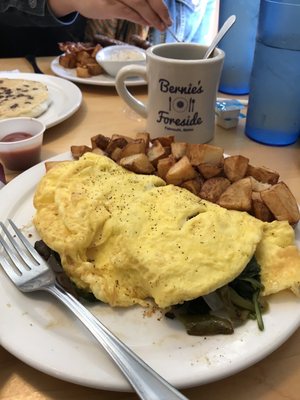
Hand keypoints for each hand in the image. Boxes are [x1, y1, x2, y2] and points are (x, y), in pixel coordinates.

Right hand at [49, 0, 171, 30]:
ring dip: (153, 17)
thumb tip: (152, 11)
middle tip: (168, 22)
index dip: (161, 3)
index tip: (167, 14)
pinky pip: (129, 12)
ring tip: (161, 26)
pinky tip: (148, 24)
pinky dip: (140, 19)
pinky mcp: (110, 4)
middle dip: (161, 9)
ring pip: (141, 3)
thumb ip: (135, 0)